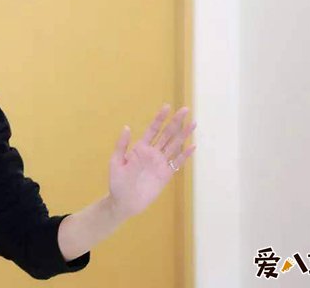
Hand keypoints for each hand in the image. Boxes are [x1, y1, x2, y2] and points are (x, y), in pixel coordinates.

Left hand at [107, 105, 196, 220]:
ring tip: (193, 123)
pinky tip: (192, 146)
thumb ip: (122, 145)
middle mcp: (152, 153)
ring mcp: (160, 163)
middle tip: (185, 109)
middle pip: (167, 134)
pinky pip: (177, 163)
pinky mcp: (166, 174)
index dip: (159, 118)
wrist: (124, 202)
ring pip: (174, 145)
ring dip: (184, 135)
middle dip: (176, 122)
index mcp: (140, 148)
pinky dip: (185, 155)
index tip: (167, 107)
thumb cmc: (117, 182)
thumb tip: (127, 127)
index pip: (152, 129)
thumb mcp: (115, 162)